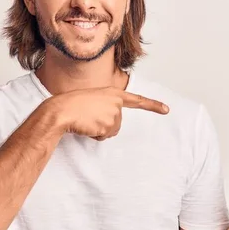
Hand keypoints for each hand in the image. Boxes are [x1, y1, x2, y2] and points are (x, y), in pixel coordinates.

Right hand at [47, 87, 168, 140]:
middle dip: (103, 124)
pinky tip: (86, 125)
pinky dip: (94, 134)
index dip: (152, 105)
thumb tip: (109, 126)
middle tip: (88, 116)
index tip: (167, 109)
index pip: (136, 100)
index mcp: (112, 92)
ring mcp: (114, 113)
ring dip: (98, 130)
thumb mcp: (91, 100)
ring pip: (111, 131)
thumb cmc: (71, 104)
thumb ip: (104, 107)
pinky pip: (104, 136)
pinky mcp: (109, 124)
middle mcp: (116, 102)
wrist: (61, 109)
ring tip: (86, 120)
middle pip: (117, 122)